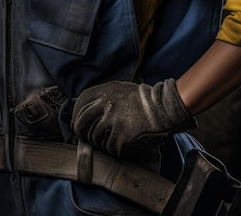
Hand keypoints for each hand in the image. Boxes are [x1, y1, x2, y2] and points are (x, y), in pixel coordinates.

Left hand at [71, 79, 196, 161]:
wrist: (164, 108)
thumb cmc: (144, 100)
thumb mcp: (121, 89)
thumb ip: (105, 96)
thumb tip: (89, 107)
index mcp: (105, 91)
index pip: (80, 103)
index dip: (76, 115)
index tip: (78, 123)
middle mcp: (105, 104)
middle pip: (81, 122)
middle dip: (82, 132)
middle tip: (86, 138)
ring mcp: (112, 120)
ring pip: (94, 138)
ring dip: (101, 142)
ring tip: (111, 140)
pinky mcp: (120, 135)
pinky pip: (109, 148)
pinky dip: (114, 149)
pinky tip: (122, 145)